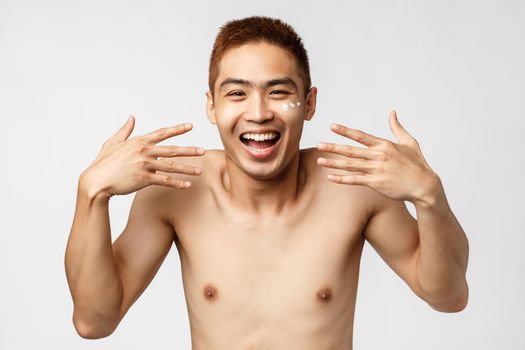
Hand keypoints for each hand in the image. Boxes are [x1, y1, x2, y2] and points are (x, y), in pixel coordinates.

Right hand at [81, 116, 204, 198]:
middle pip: (172, 150)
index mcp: (138, 141)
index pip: (162, 133)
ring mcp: (144, 165)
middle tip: (203, 150)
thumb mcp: (113, 142)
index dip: (177, 129)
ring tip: (199, 171)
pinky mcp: (143, 178)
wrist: (96, 181)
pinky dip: (176, 183)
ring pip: (171, 166)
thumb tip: (132, 118)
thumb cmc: (103, 163)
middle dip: (189, 150)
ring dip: (187, 169)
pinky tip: (187, 185)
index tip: (190, 126)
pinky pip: (164, 181)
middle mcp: (143, 151)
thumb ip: (125, 130)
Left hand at [316, 111, 441, 204]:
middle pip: (351, 150)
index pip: (361, 136)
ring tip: (319, 160)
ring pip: (350, 165)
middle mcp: (378, 156)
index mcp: (384, 145)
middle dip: (333, 147)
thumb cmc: (417, 164)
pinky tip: (330, 177)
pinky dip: (342, 179)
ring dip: (333, 163)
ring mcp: (376, 170)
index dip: (345, 131)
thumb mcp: (409, 142)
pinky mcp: (376, 183)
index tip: (332, 126)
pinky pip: (355, 180)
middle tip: (318, 144)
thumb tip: (392, 112)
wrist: (424, 185)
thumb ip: (397, 128)